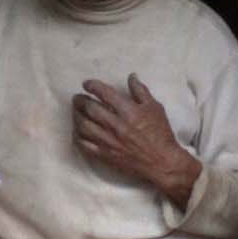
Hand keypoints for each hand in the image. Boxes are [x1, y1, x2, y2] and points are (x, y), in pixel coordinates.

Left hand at [73, 74, 199, 206]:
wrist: (161, 161)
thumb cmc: (160, 133)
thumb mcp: (154, 108)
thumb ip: (141, 91)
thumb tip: (131, 76)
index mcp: (128, 111)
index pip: (104, 93)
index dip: (92, 86)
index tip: (87, 84)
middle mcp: (116, 125)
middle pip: (89, 108)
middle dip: (80, 100)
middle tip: (77, 98)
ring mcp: (109, 141)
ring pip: (84, 126)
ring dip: (76, 116)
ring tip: (75, 112)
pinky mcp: (106, 155)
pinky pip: (85, 145)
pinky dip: (78, 137)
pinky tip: (78, 131)